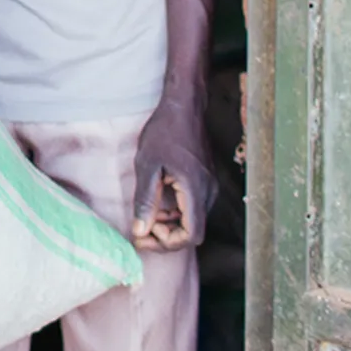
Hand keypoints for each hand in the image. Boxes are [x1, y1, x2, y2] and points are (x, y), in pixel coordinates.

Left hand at [130, 88, 214, 250]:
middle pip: (193, 232)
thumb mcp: (147, 165)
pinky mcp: (206, 182)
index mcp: (195, 190)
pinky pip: (194, 208)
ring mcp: (210, 188)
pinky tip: (158, 205)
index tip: (144, 238)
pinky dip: (176, 214)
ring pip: (193, 221)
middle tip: (140, 231)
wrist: (184, 106)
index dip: (167, 244)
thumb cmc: (164, 131)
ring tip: (146, 217)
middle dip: (166, 237)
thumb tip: (141, 231)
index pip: (191, 235)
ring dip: (170, 226)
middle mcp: (208, 193)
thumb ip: (145, 200)